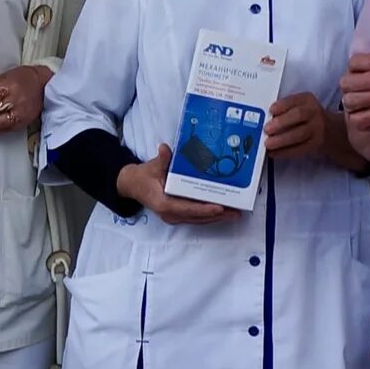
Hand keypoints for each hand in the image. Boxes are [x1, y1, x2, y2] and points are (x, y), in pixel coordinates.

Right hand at [116, 146, 230, 225]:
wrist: (133, 185)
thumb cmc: (144, 177)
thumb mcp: (152, 166)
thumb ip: (161, 160)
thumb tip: (165, 149)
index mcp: (163, 204)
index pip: (187, 208)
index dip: (204, 209)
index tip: (219, 207)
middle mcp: (170, 214)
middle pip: (197, 217)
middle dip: (217, 215)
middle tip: (236, 212)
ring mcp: (175, 216)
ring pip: (199, 219)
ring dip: (217, 217)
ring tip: (235, 213)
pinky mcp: (179, 215)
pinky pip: (197, 217)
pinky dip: (210, 214)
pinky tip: (224, 211)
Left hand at [262, 92, 331, 158]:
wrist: (330, 131)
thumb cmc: (306, 117)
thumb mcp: (300, 105)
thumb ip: (285, 109)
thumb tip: (265, 118)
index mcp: (307, 100)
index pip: (294, 100)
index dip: (282, 105)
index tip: (271, 110)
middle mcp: (314, 112)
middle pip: (298, 115)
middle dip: (281, 123)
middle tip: (266, 129)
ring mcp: (317, 129)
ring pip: (299, 134)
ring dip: (281, 140)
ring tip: (268, 144)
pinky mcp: (316, 144)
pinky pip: (300, 148)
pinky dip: (285, 152)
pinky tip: (274, 153)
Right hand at [339, 52, 369, 156]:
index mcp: (360, 75)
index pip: (355, 63)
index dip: (366, 61)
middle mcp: (353, 90)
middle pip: (347, 81)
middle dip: (366, 78)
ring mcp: (352, 108)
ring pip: (350, 99)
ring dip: (366, 96)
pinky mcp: (356, 126)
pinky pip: (356, 119)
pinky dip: (368, 115)